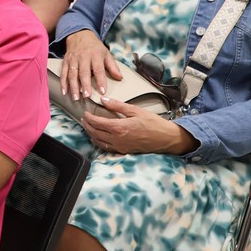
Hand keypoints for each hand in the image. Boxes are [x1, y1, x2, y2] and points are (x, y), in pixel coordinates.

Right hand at [60, 29, 121, 99]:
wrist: (79, 34)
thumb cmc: (95, 47)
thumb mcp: (106, 53)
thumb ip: (112, 66)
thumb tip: (120, 78)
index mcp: (95, 55)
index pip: (98, 69)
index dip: (101, 81)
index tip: (102, 91)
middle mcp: (83, 57)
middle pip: (84, 72)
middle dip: (85, 85)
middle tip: (87, 96)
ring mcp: (73, 59)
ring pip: (72, 74)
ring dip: (73, 86)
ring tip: (76, 97)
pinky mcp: (66, 61)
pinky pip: (63, 72)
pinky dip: (63, 82)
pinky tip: (64, 92)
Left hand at [81, 97, 197, 154]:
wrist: (166, 138)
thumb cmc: (153, 123)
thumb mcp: (135, 110)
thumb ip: (117, 105)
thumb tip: (103, 99)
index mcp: (119, 127)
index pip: (97, 123)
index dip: (89, 118)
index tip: (85, 113)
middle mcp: (117, 139)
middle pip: (95, 133)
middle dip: (87, 125)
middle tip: (84, 119)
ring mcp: (120, 147)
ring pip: (99, 142)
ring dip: (91, 134)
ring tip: (88, 127)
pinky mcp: (124, 151)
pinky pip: (107, 148)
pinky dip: (99, 142)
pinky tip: (98, 138)